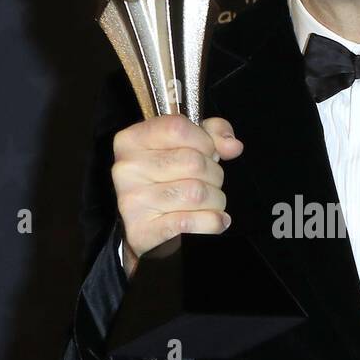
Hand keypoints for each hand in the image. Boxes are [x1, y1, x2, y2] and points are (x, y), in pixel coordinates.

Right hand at [112, 113, 243, 277]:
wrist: (146, 230)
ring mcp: (132, 202)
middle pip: (193, 162)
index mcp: (131, 141)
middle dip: (214, 174)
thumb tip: (232, 145)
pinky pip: (193, 223)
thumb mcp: (185, 147)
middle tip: (207, 182)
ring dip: (215, 200)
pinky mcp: (143, 231)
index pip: (178, 128)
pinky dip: (212, 222)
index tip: (207, 152)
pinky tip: (211, 220)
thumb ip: (212, 134)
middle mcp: (127, 169)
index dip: (204, 141)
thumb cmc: (166, 182)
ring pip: (198, 193)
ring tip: (207, 203)